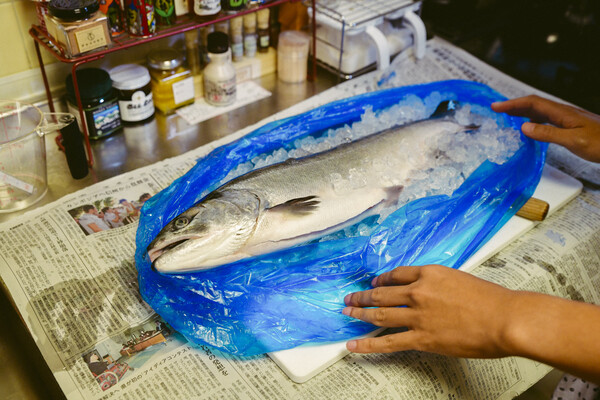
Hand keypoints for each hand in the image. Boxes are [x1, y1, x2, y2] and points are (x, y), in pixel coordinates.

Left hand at [342, 265, 513, 357]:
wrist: (505, 318)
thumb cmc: (492, 300)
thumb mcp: (461, 279)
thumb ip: (440, 284)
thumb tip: (430, 293)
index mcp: (429, 273)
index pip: (396, 274)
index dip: (381, 280)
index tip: (374, 284)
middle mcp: (418, 291)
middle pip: (381, 293)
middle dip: (362, 296)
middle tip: (350, 298)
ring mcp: (417, 315)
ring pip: (379, 315)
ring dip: (359, 314)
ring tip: (347, 314)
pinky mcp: (421, 338)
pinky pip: (387, 342)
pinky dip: (367, 345)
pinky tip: (353, 345)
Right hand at [491, 95, 599, 162]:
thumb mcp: (573, 141)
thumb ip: (548, 134)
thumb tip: (524, 128)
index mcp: (562, 113)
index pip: (532, 103)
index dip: (512, 104)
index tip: (495, 106)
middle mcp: (563, 113)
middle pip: (534, 104)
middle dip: (514, 105)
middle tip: (496, 110)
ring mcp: (567, 119)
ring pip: (540, 111)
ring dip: (522, 112)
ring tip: (508, 117)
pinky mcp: (570, 126)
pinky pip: (546, 120)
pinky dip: (533, 121)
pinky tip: (530, 129)